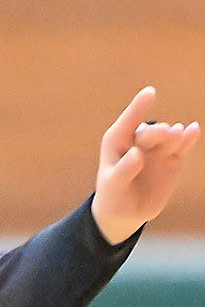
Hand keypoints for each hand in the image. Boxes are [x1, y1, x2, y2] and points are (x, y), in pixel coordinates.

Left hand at [91, 87, 198, 243]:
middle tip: (163, 132)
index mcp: (119, 140)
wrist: (125, 213)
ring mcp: (159, 148)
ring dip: (173, 135)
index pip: (128, 122)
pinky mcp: (174, 158)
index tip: (150, 93)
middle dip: (156, 132)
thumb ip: (123, 170)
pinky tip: (193, 130)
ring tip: (176, 135)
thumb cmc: (113, 194)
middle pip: (150, 132)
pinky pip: (183, 146)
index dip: (138, 108)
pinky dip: (189, 138)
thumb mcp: (112, 185)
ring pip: (169, 138)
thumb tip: (137, 154)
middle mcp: (140, 140)